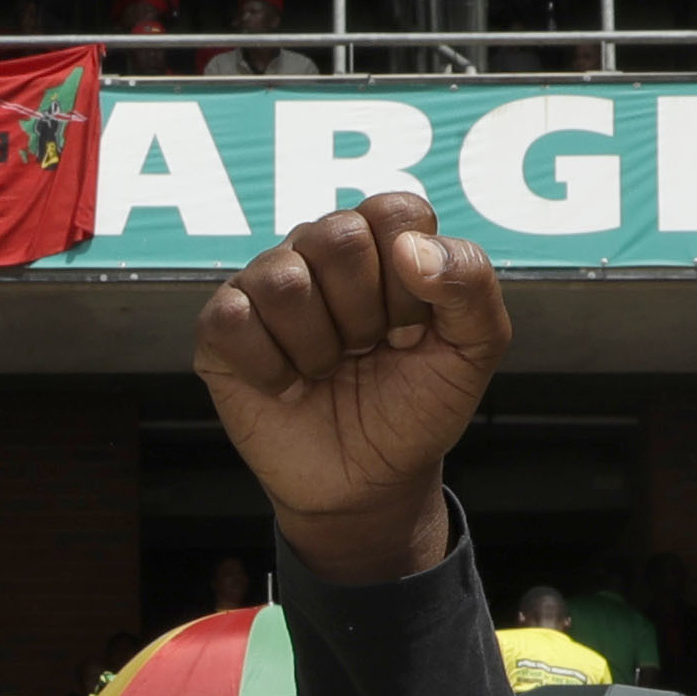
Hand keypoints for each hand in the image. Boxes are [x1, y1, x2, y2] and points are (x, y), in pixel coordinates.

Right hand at [191, 194, 510, 586]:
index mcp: (381, 242)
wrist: (370, 483)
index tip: (410, 333)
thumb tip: (410, 248)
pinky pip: (230, 319)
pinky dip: (268, 366)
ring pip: (282, 280)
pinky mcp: (221, 331)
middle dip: (363, 314)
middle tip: (364, 353)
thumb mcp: (474, 348)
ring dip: (317, 347)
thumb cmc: (416, 407)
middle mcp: (318, 251)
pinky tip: (286, 386)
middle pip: (336, 238)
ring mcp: (265, 287)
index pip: (393, 212)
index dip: (408, 280)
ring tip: (326, 371)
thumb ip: (470, 282)